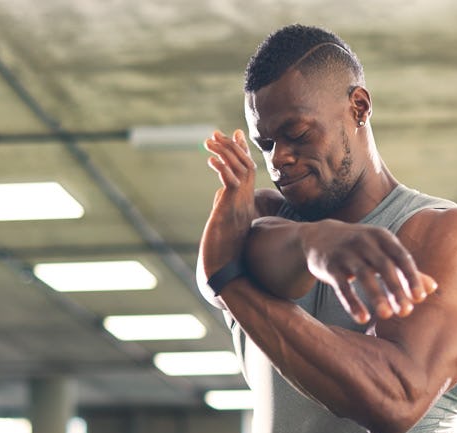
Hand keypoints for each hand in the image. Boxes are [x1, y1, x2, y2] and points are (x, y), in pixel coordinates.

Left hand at [199, 129, 258, 274]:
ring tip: (210, 139)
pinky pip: (230, 184)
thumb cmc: (224, 255)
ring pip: (239, 171)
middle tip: (219, 131)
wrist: (226, 276)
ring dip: (225, 152)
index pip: (247, 173)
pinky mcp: (230, 213)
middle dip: (233, 146)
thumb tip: (218, 195)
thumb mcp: (224, 225)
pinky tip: (211, 160)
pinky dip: (222, 169)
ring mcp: (239, 207)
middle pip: (246, 166)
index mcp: (244, 205)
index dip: (241, 152)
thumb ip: (224, 207)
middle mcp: (245, 203)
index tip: (235, 135)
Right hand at [300, 220, 437, 323]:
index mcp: (382, 237)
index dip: (411, 276)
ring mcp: (345, 252)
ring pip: (363, 275)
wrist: (319, 237)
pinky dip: (352, 302)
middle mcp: (364, 241)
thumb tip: (432, 289)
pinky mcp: (329, 266)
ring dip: (376, 296)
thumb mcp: (382, 252)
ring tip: (387, 315)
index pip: (401, 256)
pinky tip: (361, 318)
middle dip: (396, 289)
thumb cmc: (360, 248)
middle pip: (384, 266)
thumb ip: (405, 269)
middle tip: (406, 312)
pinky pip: (342, 286)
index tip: (420, 297)